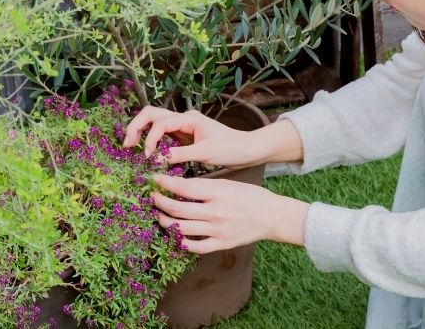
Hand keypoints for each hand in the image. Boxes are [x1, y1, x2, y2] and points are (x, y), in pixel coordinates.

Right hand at [122, 105, 257, 168]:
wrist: (246, 150)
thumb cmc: (230, 149)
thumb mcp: (204, 153)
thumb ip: (179, 155)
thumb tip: (155, 160)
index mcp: (189, 118)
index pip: (160, 123)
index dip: (150, 139)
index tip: (148, 157)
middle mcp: (183, 118)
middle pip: (151, 114)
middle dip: (136, 126)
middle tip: (127, 145)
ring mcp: (182, 126)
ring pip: (154, 122)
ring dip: (141, 131)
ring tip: (131, 147)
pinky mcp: (183, 136)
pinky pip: (162, 134)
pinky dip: (151, 140)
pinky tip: (146, 153)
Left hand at [150, 173, 308, 253]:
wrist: (272, 216)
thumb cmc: (250, 196)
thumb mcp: (229, 183)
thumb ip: (205, 186)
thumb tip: (179, 185)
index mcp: (218, 192)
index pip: (184, 187)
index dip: (165, 183)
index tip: (154, 179)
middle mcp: (216, 212)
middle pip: (177, 209)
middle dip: (159, 202)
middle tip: (152, 197)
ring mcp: (218, 230)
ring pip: (181, 228)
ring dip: (165, 221)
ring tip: (159, 215)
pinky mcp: (221, 244)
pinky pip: (195, 246)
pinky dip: (181, 241)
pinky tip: (174, 235)